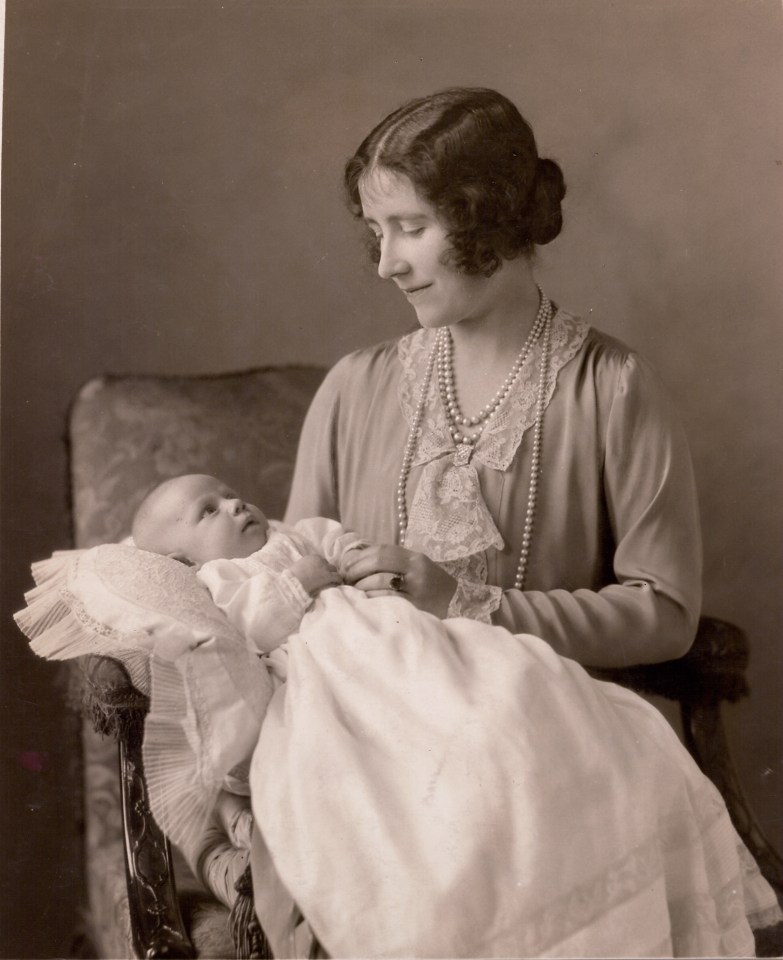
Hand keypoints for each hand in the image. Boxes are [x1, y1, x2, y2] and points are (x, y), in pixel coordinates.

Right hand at [289, 555, 341, 596]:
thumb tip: (305, 571)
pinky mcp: (328, 576)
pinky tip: (338, 584)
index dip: (321, 567)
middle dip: (328, 571)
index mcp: (311, 557)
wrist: (293, 583)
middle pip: (328, 564)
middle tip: (327, 578)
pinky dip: (338, 581)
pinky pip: (337, 577)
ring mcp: (325, 568)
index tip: (320, 573)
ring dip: (334, 575)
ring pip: (334, 570)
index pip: (320, 560)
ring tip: (334, 581)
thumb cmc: (292, 578)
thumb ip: (304, 567)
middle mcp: (319, 560)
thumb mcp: (297, 567)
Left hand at [342, 544, 456, 618]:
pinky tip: (364, 601)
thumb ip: (390, 563)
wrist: (456, 607)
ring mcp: (416, 592)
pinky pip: (385, 600)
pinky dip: (369, 599)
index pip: (382, 551)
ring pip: (379, 582)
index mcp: (415, 559)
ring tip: (352, 591)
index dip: (360, 557)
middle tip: (345, 578)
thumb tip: (353, 560)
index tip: (345, 565)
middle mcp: (417, 572)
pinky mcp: (414, 609)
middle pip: (378, 563)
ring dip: (359, 586)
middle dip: (356, 570)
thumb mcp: (414, 569)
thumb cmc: (428, 588)